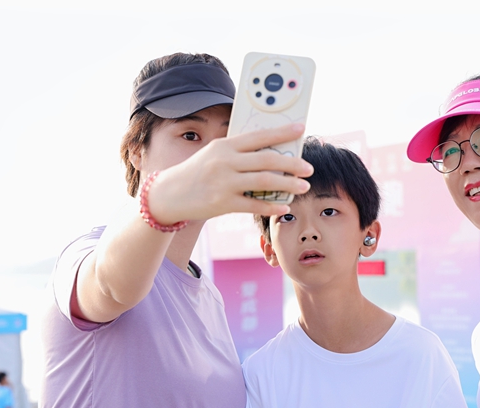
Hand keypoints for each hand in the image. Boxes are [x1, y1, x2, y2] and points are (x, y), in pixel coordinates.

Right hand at [147, 123, 312, 223]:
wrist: (170, 194)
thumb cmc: (198, 172)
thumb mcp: (215, 153)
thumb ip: (239, 151)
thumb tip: (273, 150)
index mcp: (225, 145)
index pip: (259, 136)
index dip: (283, 132)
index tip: (302, 129)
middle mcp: (225, 161)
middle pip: (266, 159)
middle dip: (292, 163)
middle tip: (309, 167)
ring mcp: (224, 183)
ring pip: (263, 181)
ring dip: (288, 184)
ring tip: (304, 186)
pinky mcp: (222, 203)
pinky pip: (253, 204)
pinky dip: (271, 206)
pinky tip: (284, 207)